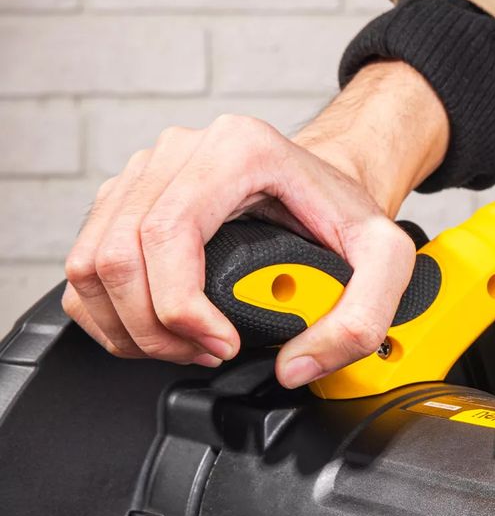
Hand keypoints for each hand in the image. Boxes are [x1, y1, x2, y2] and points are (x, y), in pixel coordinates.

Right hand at [63, 61, 448, 388]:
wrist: (328, 182)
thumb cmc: (345, 211)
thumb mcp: (387, 258)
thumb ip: (362, 317)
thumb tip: (295, 365)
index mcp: (235, 150)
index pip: (167, 235)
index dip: (181, 309)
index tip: (221, 342)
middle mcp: (180, 151)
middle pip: (119, 256)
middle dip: (156, 329)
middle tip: (207, 351)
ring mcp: (146, 172)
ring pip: (91, 265)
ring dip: (130, 327)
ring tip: (188, 344)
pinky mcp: (127, 198)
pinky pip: (87, 266)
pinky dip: (111, 314)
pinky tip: (160, 329)